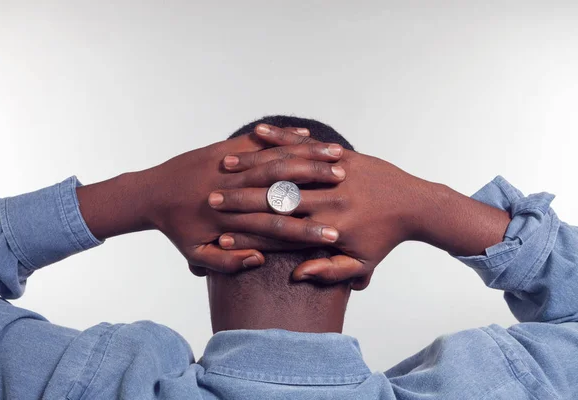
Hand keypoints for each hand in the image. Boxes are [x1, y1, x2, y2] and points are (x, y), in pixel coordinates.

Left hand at [133, 124, 347, 275]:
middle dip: (317, 185)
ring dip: (308, 158)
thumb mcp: (195, 254)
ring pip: (275, 159)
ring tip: (337, 159)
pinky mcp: (226, 147)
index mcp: (228, 221)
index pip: (275, 227)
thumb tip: (257, 261)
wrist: (149, 192)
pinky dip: (285, 137)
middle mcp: (232, 189)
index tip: (335, 236)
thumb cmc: (175, 227)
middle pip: (282, 187)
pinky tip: (309, 136)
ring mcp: (229, 165)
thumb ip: (226, 263)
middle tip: (347, 186)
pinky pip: (260, 140)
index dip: (306, 231)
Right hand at [208, 131, 432, 288]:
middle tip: (212, 198)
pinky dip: (279, 137)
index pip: (280, 230)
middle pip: (276, 198)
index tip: (221, 235)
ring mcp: (333, 173)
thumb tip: (297, 275)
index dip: (249, 233)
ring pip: (286, 168)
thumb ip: (330, 272)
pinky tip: (255, 132)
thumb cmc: (385, 239)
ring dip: (252, 165)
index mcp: (328, 226)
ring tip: (223, 165)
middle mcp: (328, 198)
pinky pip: (306, 146)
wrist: (415, 204)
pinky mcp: (341, 155)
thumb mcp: (362, 264)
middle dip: (240, 199)